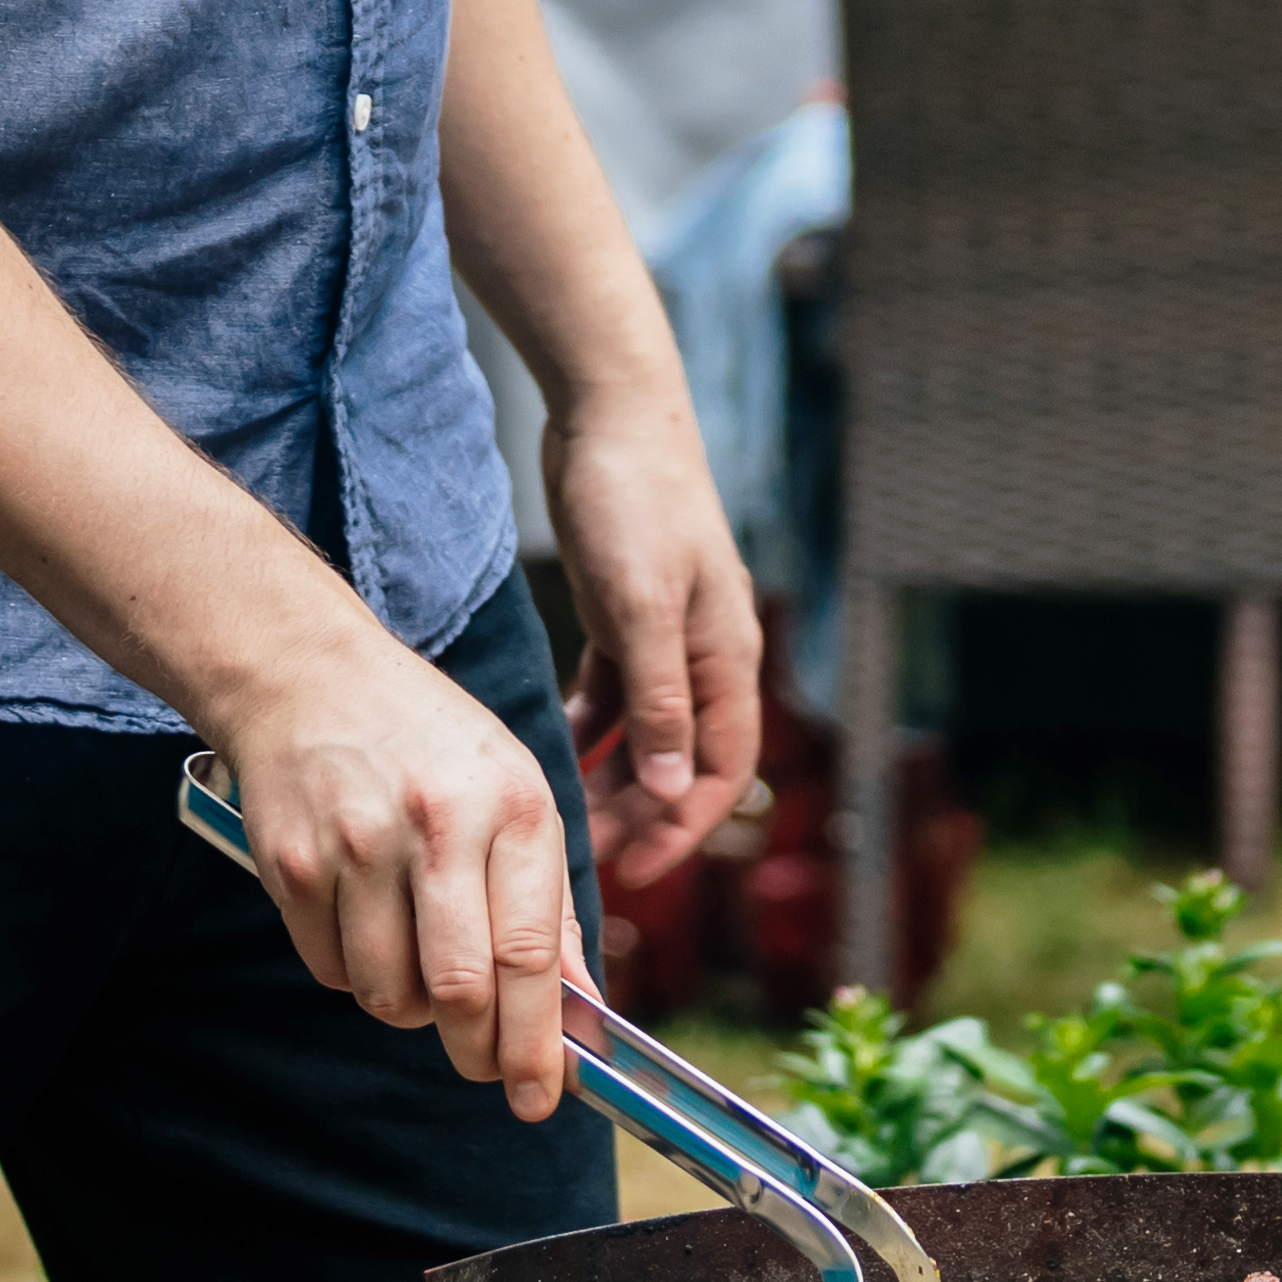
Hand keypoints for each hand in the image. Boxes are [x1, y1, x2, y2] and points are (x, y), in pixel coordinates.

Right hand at [199, 623, 592, 1114]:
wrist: (308, 675)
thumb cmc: (428, 742)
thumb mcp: (513, 791)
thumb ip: (546, 899)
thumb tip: (573, 1005)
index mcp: (512, 806)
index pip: (531, 954)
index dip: (538, 1042)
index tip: (543, 1096)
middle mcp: (438, 824)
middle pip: (461, 990)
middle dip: (477, 1052)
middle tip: (482, 1066)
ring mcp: (359, 845)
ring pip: (390, 995)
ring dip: (411, 1009)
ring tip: (418, 963)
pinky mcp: (294, 864)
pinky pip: (332, 972)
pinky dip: (356, 975)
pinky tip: (365, 925)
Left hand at [543, 373, 764, 894]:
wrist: (611, 409)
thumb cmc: (635, 500)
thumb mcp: (644, 605)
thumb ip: (662, 698)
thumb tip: (678, 789)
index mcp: (726, 655)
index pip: (720, 769)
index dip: (684, 828)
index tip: (635, 872)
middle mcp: (705, 652)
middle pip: (683, 759)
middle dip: (640, 814)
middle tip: (583, 856)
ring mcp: (667, 631)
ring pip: (648, 731)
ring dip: (615, 778)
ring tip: (567, 819)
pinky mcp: (628, 610)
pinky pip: (617, 692)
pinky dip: (593, 728)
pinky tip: (555, 747)